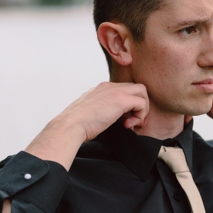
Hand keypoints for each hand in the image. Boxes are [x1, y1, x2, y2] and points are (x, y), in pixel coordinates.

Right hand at [25, 82, 150, 169]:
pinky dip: (140, 116)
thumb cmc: (78, 125)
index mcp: (101, 89)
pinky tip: (128, 125)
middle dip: (139, 106)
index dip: (130, 105)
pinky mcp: (120, 100)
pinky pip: (142, 103)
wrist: (69, 126)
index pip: (125, 90)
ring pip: (142, 92)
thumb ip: (103, 109)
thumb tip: (112, 117)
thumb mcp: (92, 112)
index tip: (125, 120)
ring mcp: (114, 91)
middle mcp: (109, 86)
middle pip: (137, 88)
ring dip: (141, 110)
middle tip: (132, 121)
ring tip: (130, 124)